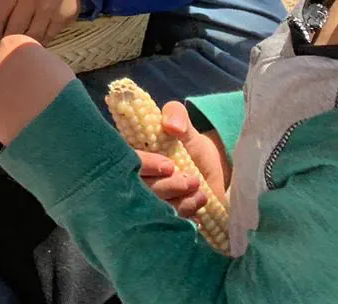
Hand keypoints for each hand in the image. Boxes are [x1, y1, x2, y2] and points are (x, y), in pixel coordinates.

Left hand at [0, 0, 82, 41]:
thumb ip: (7, 3)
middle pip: (14, 31)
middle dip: (8, 40)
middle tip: (8, 44)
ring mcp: (49, 10)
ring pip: (31, 38)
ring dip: (25, 44)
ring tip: (23, 44)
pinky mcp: (63, 18)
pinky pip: (48, 38)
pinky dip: (41, 42)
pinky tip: (38, 40)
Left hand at [0, 34, 75, 146]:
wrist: (57, 121)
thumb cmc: (62, 87)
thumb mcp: (53, 63)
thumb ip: (35, 62)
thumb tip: (32, 71)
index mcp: (12, 45)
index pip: (11, 48)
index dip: (23, 62)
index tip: (32, 72)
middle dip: (10, 79)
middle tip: (29, 93)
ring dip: (6, 100)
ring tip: (28, 112)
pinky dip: (6, 120)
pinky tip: (23, 125)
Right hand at [136, 101, 230, 216]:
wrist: (210, 173)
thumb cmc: (190, 146)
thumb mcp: (184, 124)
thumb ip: (176, 114)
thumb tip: (171, 126)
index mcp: (132, 155)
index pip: (128, 161)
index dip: (146, 165)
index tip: (169, 166)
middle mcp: (135, 180)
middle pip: (141, 189)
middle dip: (168, 186)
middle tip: (193, 181)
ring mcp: (147, 203)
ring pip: (156, 209)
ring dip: (180, 202)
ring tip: (200, 193)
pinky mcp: (162, 220)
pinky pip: (168, 223)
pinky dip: (185, 216)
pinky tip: (197, 207)